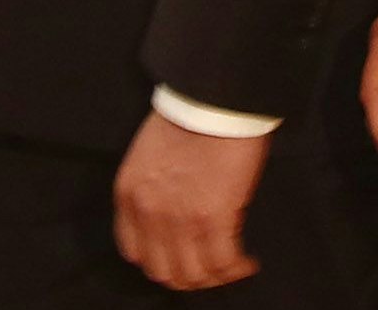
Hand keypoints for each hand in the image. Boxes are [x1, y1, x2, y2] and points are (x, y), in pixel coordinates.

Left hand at [111, 110, 267, 292]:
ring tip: (234, 265)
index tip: (182, 258)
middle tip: (212, 268)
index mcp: (129, 195)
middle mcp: (148, 212)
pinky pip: (223, 263)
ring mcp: (179, 219)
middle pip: (164, 272)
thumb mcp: (147, 157)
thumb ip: (150, 192)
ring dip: (216, 277)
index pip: (135, 253)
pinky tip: (248, 261)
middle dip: (190, 277)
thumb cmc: (186, 119)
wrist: (212, 101)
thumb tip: (170, 220)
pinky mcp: (213, 218)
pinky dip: (237, 268)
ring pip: (194, 276)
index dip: (162, 261)